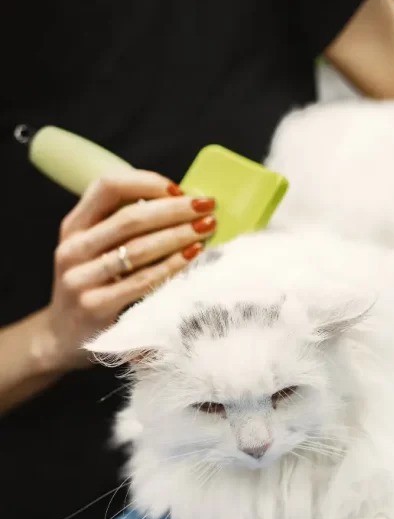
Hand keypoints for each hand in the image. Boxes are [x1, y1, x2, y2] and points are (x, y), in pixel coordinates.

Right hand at [39, 170, 215, 372]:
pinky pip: (142, 281)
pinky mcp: (96, 306)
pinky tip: (192, 255)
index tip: (178, 189)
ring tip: (206, 228)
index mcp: (73, 226)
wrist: (63, 336)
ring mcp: (81, 279)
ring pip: (138, 248)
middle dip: (174, 209)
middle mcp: (73, 249)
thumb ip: (123, 227)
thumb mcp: (93, 249)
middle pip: (129, 217)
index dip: (145, 182)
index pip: (107, 187)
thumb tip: (179, 202)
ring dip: (178, 235)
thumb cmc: (92, 285)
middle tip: (206, 206)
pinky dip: (171, 265)